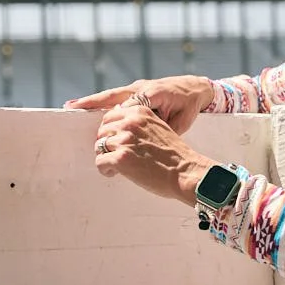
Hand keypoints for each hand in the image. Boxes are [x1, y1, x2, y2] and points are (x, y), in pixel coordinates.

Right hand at [65, 74, 215, 134]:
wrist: (195, 88)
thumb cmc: (189, 107)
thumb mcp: (180, 121)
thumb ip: (161, 128)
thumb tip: (145, 139)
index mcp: (152, 94)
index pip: (128, 106)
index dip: (113, 116)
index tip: (101, 128)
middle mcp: (140, 88)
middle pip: (111, 96)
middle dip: (91, 102)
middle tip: (70, 106)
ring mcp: (137, 88)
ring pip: (111, 95)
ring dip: (92, 101)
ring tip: (72, 105)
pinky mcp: (136, 90)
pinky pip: (116, 96)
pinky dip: (101, 101)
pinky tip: (88, 106)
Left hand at [91, 102, 215, 206]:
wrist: (186, 172)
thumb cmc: (174, 154)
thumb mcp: (158, 127)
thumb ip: (139, 123)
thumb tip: (118, 128)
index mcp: (139, 112)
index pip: (110, 116)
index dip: (110, 131)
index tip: (115, 141)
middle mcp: (130, 122)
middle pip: (102, 130)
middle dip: (106, 143)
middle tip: (115, 155)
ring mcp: (124, 140)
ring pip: (99, 146)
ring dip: (105, 156)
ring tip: (116, 166)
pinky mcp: (120, 158)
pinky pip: (100, 162)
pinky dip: (105, 169)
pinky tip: (114, 173)